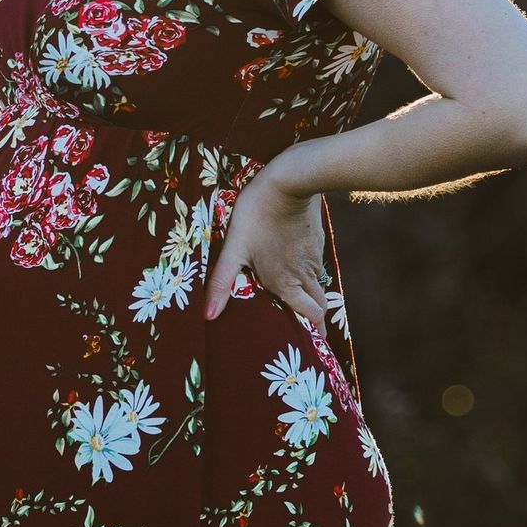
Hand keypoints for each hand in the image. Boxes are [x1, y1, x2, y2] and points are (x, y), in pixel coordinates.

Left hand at [203, 161, 328, 327]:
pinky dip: (311, 278)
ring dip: (312, 299)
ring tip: (299, 304)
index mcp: (286, 283)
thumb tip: (208, 315)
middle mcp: (304, 275)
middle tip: (306, 330)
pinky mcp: (316, 242)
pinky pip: (317, 268)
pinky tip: (297, 272)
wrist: (289, 181)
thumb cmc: (257, 214)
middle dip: (315, 321)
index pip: (311, 317)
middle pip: (319, 306)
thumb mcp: (234, 248)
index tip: (312, 345)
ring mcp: (313, 258)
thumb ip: (221, 282)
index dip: (313, 333)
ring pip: (318, 287)